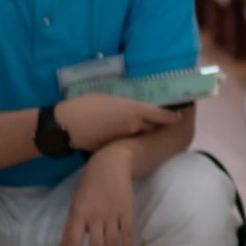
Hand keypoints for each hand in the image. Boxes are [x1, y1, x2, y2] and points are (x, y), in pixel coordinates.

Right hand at [56, 93, 181, 152]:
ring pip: (140, 135)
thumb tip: (133, 105)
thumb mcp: (108, 97)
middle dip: (157, 123)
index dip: (172, 115)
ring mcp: (125, 139)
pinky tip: (122, 135)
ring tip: (138, 125)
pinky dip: (128, 139)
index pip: (161, 115)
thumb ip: (125, 102)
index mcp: (134, 110)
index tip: (180, 114)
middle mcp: (134, 126)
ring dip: (142, 131)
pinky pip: (126, 142)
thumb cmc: (85, 105)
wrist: (65, 127)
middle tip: (160, 117)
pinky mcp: (114, 148)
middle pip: (153, 126)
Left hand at [56, 144, 135, 245]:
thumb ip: (68, 230)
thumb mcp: (74, 205)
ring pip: (113, 245)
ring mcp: (113, 215)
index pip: (74, 241)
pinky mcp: (127, 212)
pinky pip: (127, 235)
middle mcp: (96, 216)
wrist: (112, 164)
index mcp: (79, 214)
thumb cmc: (89, 186)